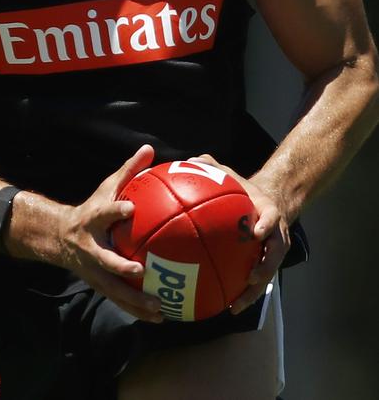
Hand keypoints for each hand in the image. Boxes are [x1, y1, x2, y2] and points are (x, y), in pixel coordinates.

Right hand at [56, 144, 164, 322]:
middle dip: (120, 267)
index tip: (130, 207)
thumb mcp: (106, 187)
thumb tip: (149, 149)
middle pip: (104, 260)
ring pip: (113, 288)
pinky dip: (137, 310)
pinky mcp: (98, 285)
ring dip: (134, 300)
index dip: (115, 210)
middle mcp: (91, 247)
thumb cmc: (92, 209)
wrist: (60, 237)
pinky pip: (119, 300)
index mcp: (93, 220)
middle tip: (141, 272)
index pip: (104, 213)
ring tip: (159, 307)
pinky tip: (159, 317)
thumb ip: (128, 171)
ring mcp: (93, 269)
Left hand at [188, 154, 290, 314]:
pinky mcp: (265, 265)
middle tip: (250, 278)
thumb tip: (189, 159)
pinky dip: (243, 294)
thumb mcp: (232, 175)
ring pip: (267, 275)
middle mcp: (275, 235)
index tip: (257, 232)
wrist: (271, 202)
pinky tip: (225, 306)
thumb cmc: (245, 189)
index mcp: (268, 213)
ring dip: (254, 292)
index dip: (266, 226)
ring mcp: (272, 252)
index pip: (272, 219)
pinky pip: (255, 282)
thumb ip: (213, 167)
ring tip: (235, 305)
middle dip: (265, 268)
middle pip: (275, 255)